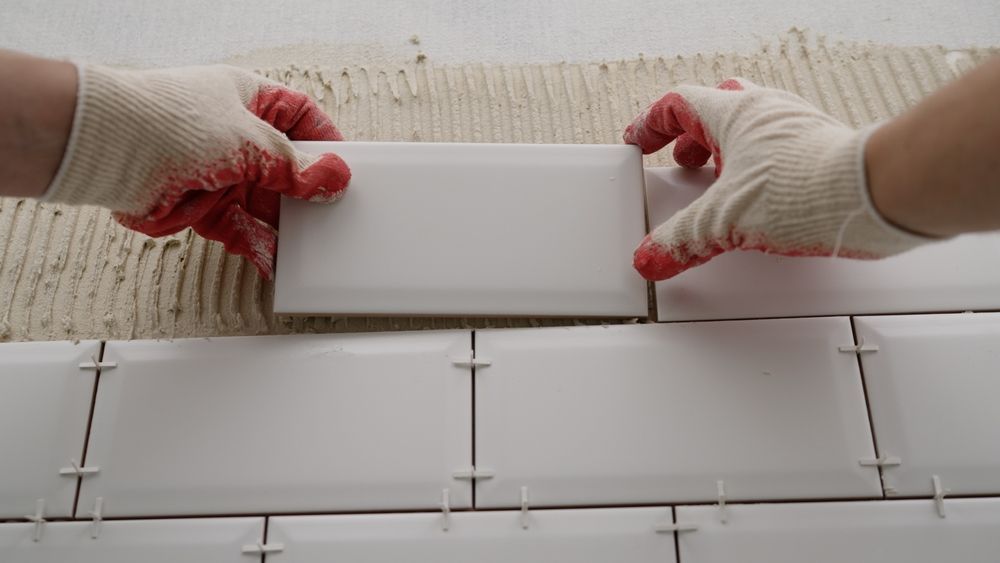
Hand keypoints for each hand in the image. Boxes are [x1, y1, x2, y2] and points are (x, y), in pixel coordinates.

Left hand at [44, 64, 349, 278]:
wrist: (106, 152)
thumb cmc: (168, 123)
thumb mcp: (250, 140)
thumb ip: (295, 166)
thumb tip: (334, 177)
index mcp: (247, 100)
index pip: (300, 116)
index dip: (326, 141)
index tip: (348, 167)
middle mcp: (233, 134)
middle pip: (286, 167)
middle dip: (307, 191)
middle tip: (331, 210)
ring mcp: (217, 172)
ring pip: (265, 203)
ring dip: (285, 223)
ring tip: (309, 243)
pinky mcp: (200, 207)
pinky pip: (240, 230)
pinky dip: (258, 245)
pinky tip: (276, 259)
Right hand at [623, 79, 929, 280]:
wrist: (875, 196)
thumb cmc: (806, 188)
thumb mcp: (724, 221)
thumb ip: (682, 240)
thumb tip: (652, 255)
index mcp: (735, 114)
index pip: (678, 105)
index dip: (651, 124)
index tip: (639, 140)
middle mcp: (768, 113)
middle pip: (716, 110)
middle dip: (692, 138)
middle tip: (682, 160)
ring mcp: (799, 129)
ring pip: (751, 129)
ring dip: (728, 152)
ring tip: (720, 182)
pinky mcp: (823, 152)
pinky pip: (780, 150)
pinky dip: (760, 169)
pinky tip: (763, 198)